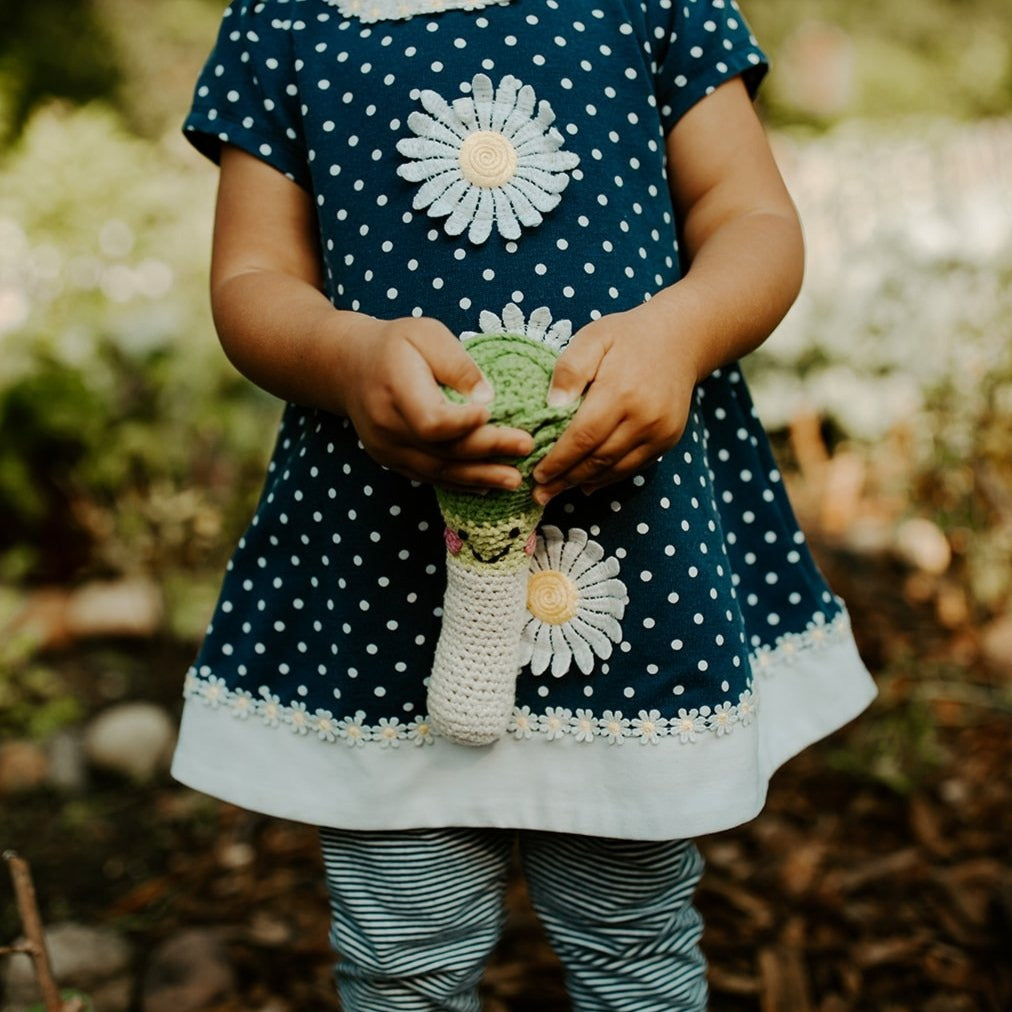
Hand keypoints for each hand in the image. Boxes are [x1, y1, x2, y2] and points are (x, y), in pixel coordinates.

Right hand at [341, 316, 534, 491]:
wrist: (349, 367)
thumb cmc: (395, 345)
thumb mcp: (426, 334)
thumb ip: (457, 364)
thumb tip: (488, 398)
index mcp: (394, 389)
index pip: (432, 420)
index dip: (464, 423)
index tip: (494, 413)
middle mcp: (386, 426)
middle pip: (441, 450)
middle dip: (487, 450)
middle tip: (526, 448)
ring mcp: (386, 449)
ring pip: (437, 471)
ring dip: (479, 477)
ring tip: (514, 480)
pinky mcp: (391, 460)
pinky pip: (428, 477)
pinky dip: (460, 483)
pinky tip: (487, 485)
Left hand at [531, 306, 698, 503]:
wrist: (680, 339)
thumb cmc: (627, 337)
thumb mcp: (593, 338)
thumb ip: (570, 369)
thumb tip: (552, 406)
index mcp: (621, 391)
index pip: (583, 436)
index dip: (558, 460)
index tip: (536, 473)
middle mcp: (644, 417)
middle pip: (598, 458)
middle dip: (565, 479)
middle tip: (539, 494)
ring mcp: (660, 431)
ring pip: (616, 468)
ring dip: (584, 483)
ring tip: (557, 491)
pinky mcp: (668, 440)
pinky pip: (633, 466)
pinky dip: (608, 478)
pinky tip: (586, 484)